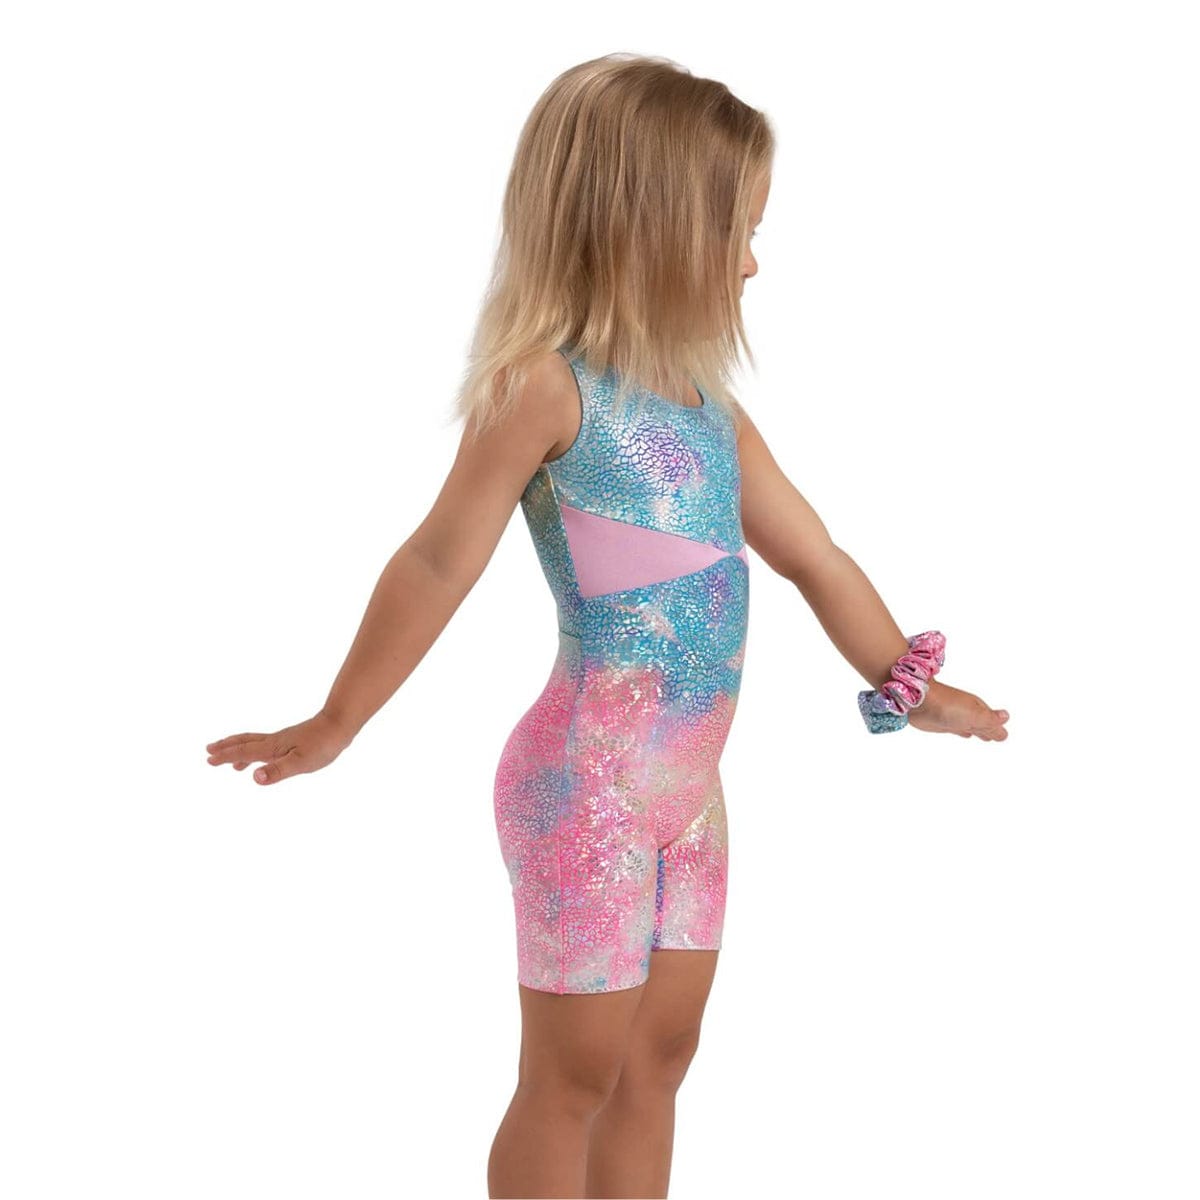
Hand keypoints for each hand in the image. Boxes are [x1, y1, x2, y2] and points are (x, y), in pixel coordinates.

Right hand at [205, 710, 355, 784]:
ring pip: (255, 742)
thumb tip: (254, 778)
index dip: (225, 756)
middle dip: (226, 747)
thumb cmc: (322, 745)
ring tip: (230, 761)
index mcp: (273, 748)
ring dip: (239, 748)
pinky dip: (257, 751)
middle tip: (208, 750)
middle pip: (244, 743)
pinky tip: (264, 758)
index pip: (244, 752)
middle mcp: (274, 742)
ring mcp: (283, 740)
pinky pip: (267, 745)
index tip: (208, 759)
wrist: (339, 724)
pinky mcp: (293, 740)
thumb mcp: (301, 763)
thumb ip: (277, 771)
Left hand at [906, 681, 1009, 740]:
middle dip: (990, 729)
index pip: (992, 721)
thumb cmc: (947, 705)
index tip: (1004, 736)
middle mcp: (967, 713)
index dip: (997, 729)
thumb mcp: (974, 714)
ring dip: (978, 730)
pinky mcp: (942, 723)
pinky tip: (963, 732)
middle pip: (983, 724)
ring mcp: (955, 718)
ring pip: (971, 726)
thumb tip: (1006, 716)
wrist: (919, 701)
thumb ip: (990, 718)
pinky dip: (963, 731)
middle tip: (998, 737)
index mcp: (977, 709)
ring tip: (984, 736)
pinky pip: (958, 728)